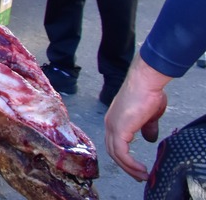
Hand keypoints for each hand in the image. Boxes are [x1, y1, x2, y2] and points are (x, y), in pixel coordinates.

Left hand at [105, 57, 171, 180]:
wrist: (145, 82)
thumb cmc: (148, 94)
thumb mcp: (149, 115)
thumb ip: (147, 127)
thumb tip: (150, 139)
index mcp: (115, 120)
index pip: (114, 143)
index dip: (125, 157)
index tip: (137, 167)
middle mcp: (110, 124)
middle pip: (113, 151)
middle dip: (126, 166)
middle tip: (139, 176)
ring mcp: (112, 126)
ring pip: (115, 154)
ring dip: (129, 168)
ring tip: (143, 176)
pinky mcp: (118, 129)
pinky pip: (121, 152)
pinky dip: (129, 163)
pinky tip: (141, 168)